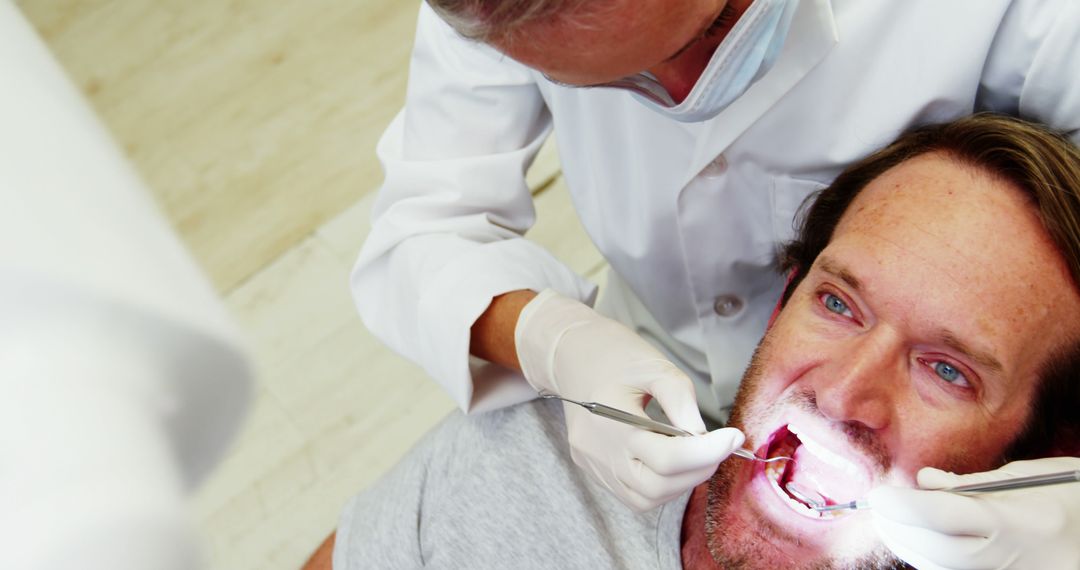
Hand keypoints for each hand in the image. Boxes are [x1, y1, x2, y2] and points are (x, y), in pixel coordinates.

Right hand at [514, 289, 744, 510]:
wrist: (572, 356)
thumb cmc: (615, 357)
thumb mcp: (655, 367)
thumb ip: (682, 403)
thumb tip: (705, 438)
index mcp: (613, 423)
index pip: (668, 459)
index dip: (708, 453)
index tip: (734, 437)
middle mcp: (601, 453)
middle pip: (658, 485)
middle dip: (698, 469)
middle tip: (718, 445)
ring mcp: (595, 466)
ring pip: (646, 498)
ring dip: (680, 483)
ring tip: (695, 453)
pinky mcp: (594, 471)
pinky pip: (633, 495)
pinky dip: (659, 486)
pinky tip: (670, 462)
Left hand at [868, 457, 1079, 569]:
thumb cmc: (1067, 496)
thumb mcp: (1027, 476)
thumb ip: (971, 482)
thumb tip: (924, 482)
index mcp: (1019, 522)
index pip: (946, 517)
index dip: (905, 506)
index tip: (878, 494)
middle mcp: (1010, 558)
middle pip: (935, 547)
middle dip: (898, 526)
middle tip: (878, 505)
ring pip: (938, 567)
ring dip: (906, 543)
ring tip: (890, 519)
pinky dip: (925, 557)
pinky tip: (915, 538)